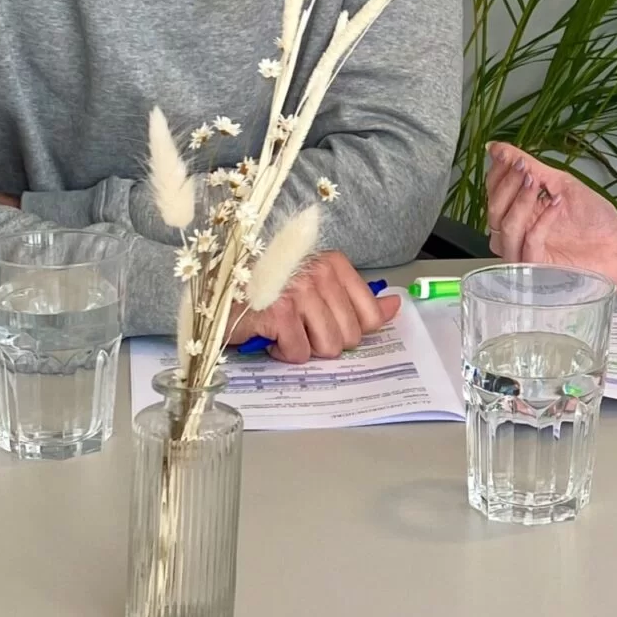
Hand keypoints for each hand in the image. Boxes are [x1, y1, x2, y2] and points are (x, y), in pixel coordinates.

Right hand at [224, 251, 399, 363]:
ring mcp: (299, 292)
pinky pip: (299, 352)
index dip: (352, 330)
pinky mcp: (279, 312)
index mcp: (333, 263)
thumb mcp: (318, 286)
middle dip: (325, 341)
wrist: (221, 290)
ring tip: (287, 331)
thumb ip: (359, 299)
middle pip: (349, 336)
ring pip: (328, 347)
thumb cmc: (270, 288)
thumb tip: (395, 306)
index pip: (370, 314)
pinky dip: (283, 352)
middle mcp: (318, 273)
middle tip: (301, 328)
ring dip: (305, 348)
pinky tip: (270, 336)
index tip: (329, 324)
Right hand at [483, 143, 616, 285]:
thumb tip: (496, 147)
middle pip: (493, 211)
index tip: (507, 156)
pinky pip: (529, 244)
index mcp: (518, 212)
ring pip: (505, 228)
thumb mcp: (560, 183)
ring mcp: (525, 252)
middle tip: (525, 169)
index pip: (492, 192)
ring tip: (537, 183)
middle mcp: (517, 233)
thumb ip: (530, 167)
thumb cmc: (592, 217)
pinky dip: (541, 221)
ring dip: (520, 201)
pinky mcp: (539, 268)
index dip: (497, 173)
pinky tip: (556, 204)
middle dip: (507, 185)